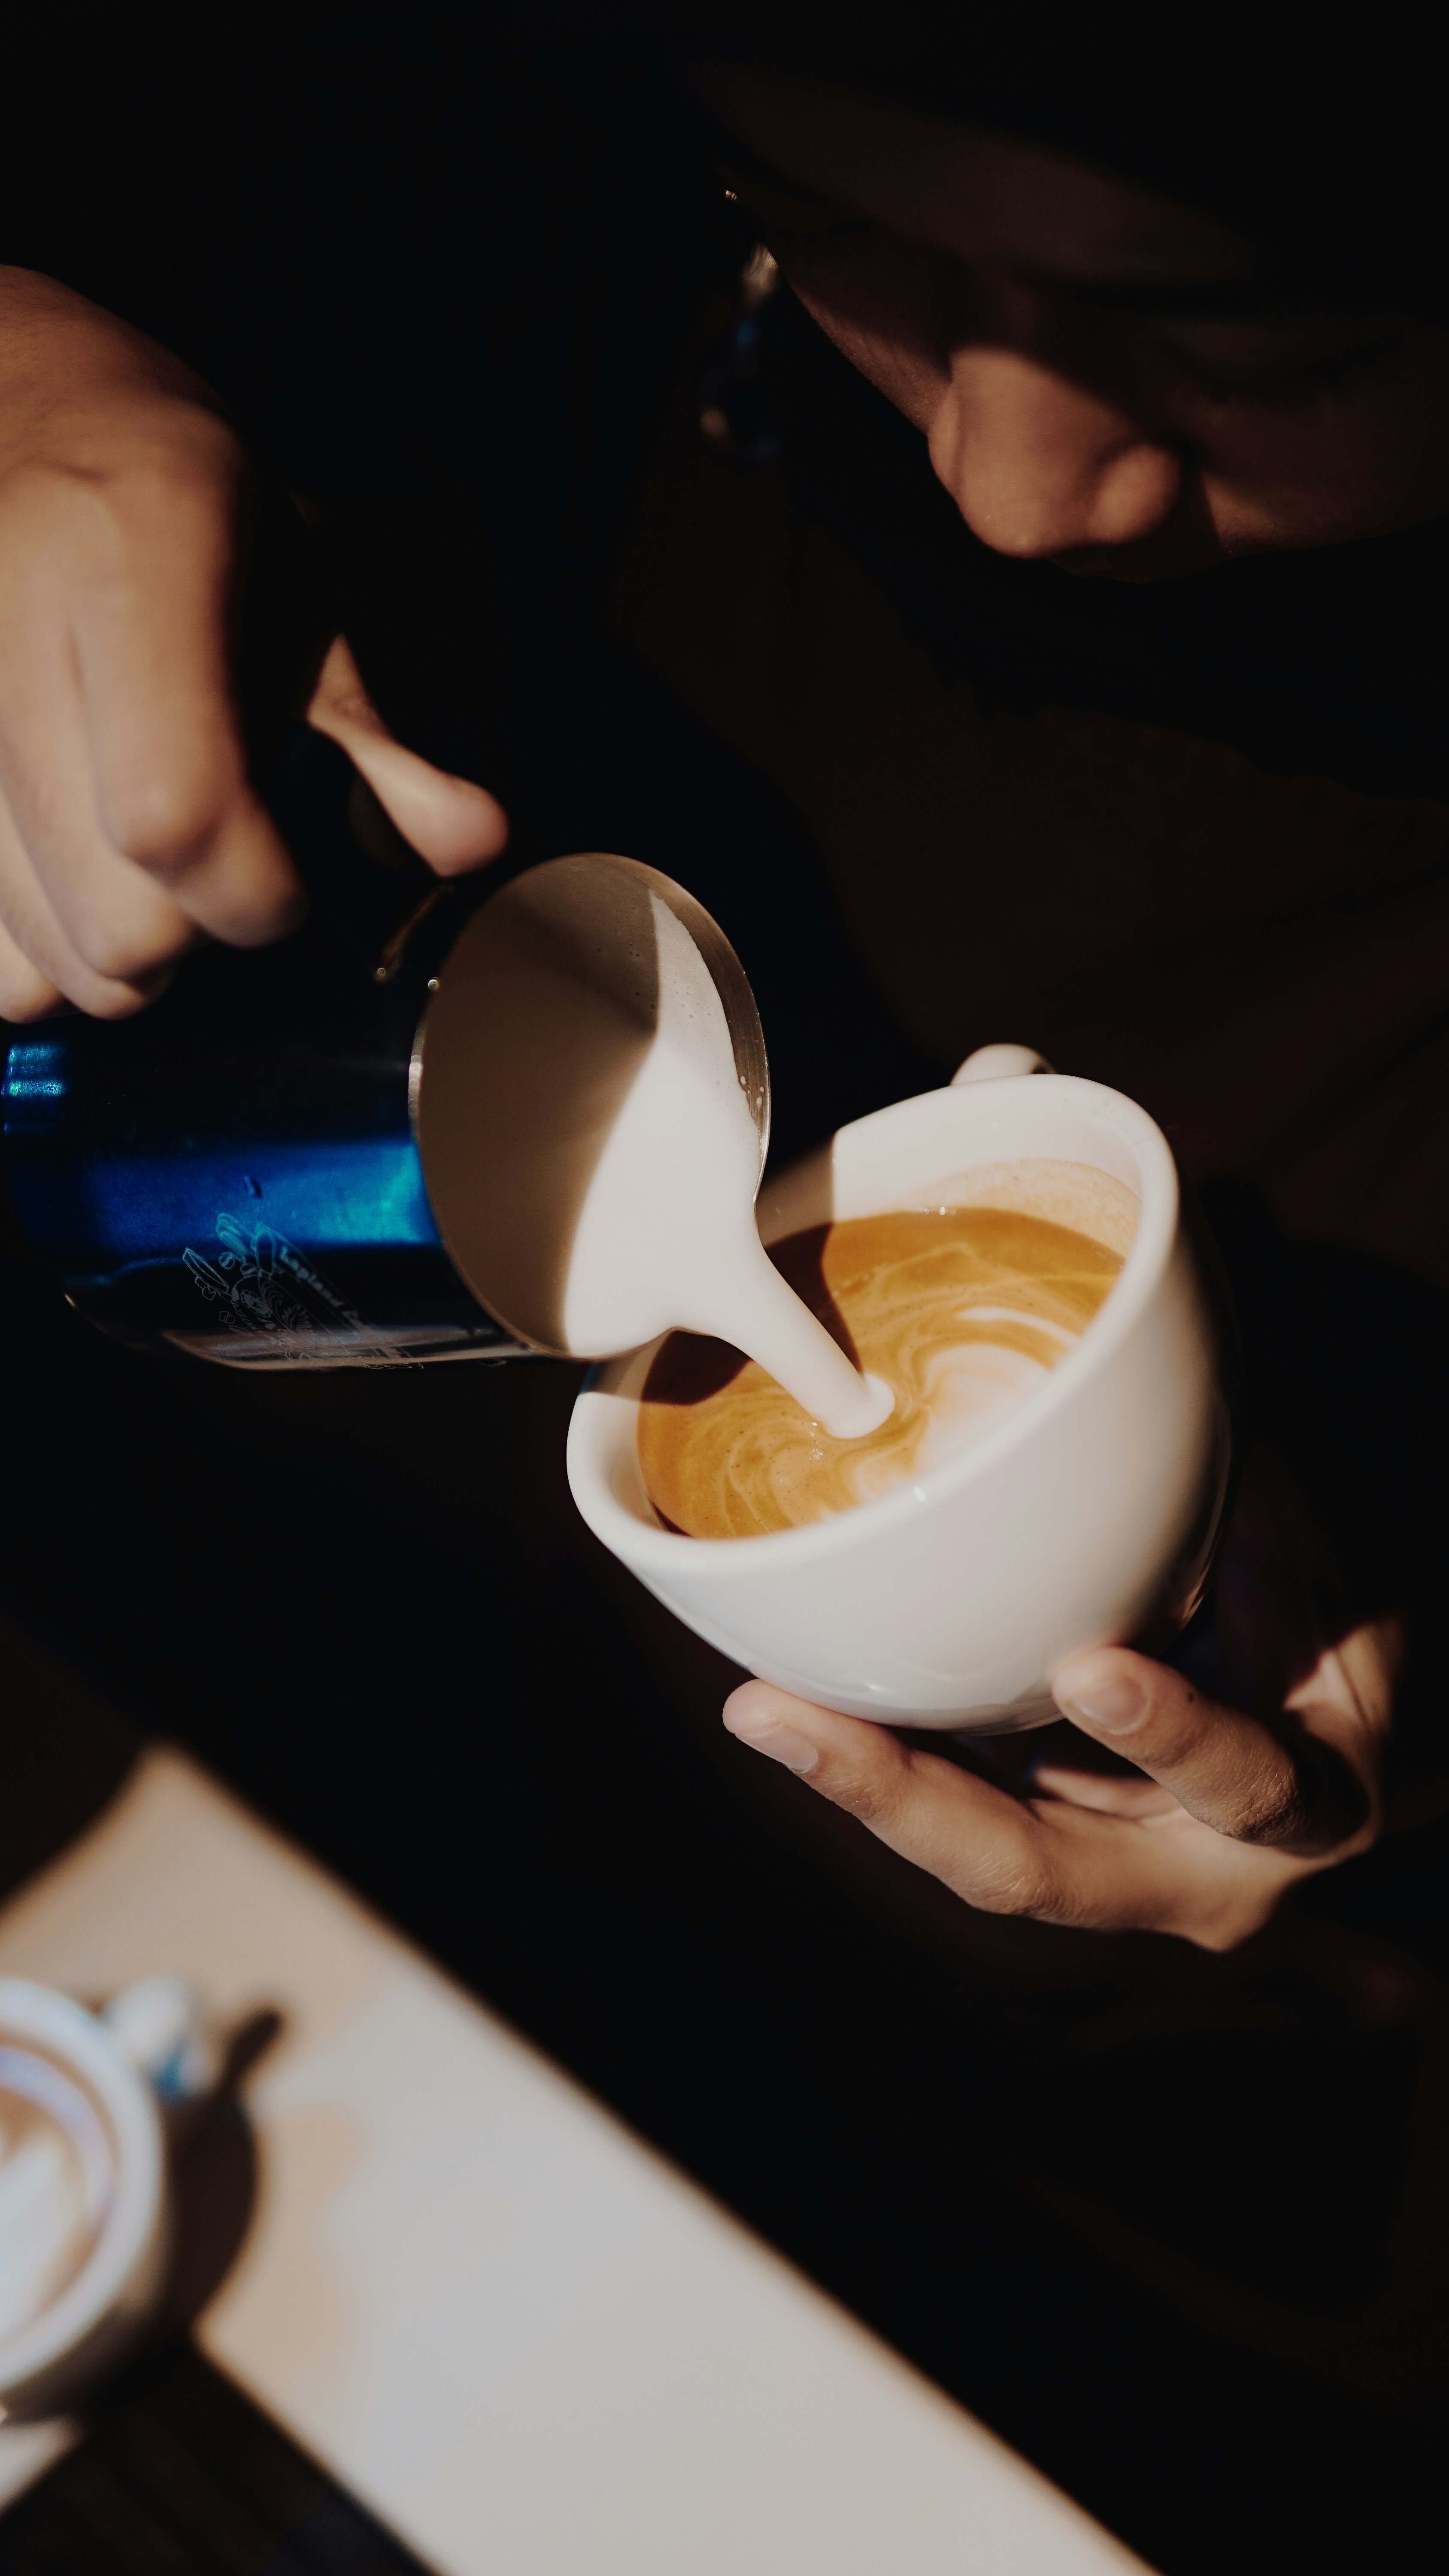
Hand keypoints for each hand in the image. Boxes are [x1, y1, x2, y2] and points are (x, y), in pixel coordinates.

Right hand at [0, 267, 507, 1021]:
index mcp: (133, 548)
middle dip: (190, 938)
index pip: (175, 817)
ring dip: (108, 956)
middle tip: (209, 871)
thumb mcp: (293, 585)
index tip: (281, 881)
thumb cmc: (164, 506)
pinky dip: (26, 955)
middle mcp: (4, 615)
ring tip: (126, 862)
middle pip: (112, 922)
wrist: (1, 406)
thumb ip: (380, 737)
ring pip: (36, 965)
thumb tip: (470, 841)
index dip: (253, 894)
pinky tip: (52, 875)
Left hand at [722, 1460, 1401, 1948]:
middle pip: (1030, 1869)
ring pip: (965, 1850)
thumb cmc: (1336, 1612)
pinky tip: (783, 1695)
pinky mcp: (1037, 1841)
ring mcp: (1103, 1874)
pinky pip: (950, 1805)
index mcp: (1310, 1801)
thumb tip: (1155, 1363)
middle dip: (901, 1797)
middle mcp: (1198, 1875)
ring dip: (856, 1778)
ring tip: (757, 1707)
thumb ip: (1260, 1505)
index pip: (1247, 1783)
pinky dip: (873, 1755)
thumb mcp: (1328, 1559)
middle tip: (778, 1718)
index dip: (1174, 1732)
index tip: (1096, 1671)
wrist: (1328, 1720)